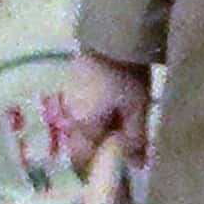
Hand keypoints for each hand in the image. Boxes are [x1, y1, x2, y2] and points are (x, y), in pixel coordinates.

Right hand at [45, 51, 152, 170]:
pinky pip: (79, 112)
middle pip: (79, 144)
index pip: (83, 159)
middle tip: (122, 145)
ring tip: (119, 124)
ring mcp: (67, 100)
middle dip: (97, 149)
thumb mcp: (136, 108)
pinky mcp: (70, 86)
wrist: (110, 38)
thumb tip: (136, 164)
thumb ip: (135, 138)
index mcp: (83, 126)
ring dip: (95, 132)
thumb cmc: (124, 76)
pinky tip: (110, 107)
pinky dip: (93, 117)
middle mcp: (69, 116)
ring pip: (79, 128)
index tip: (117, 165)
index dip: (97, 166)